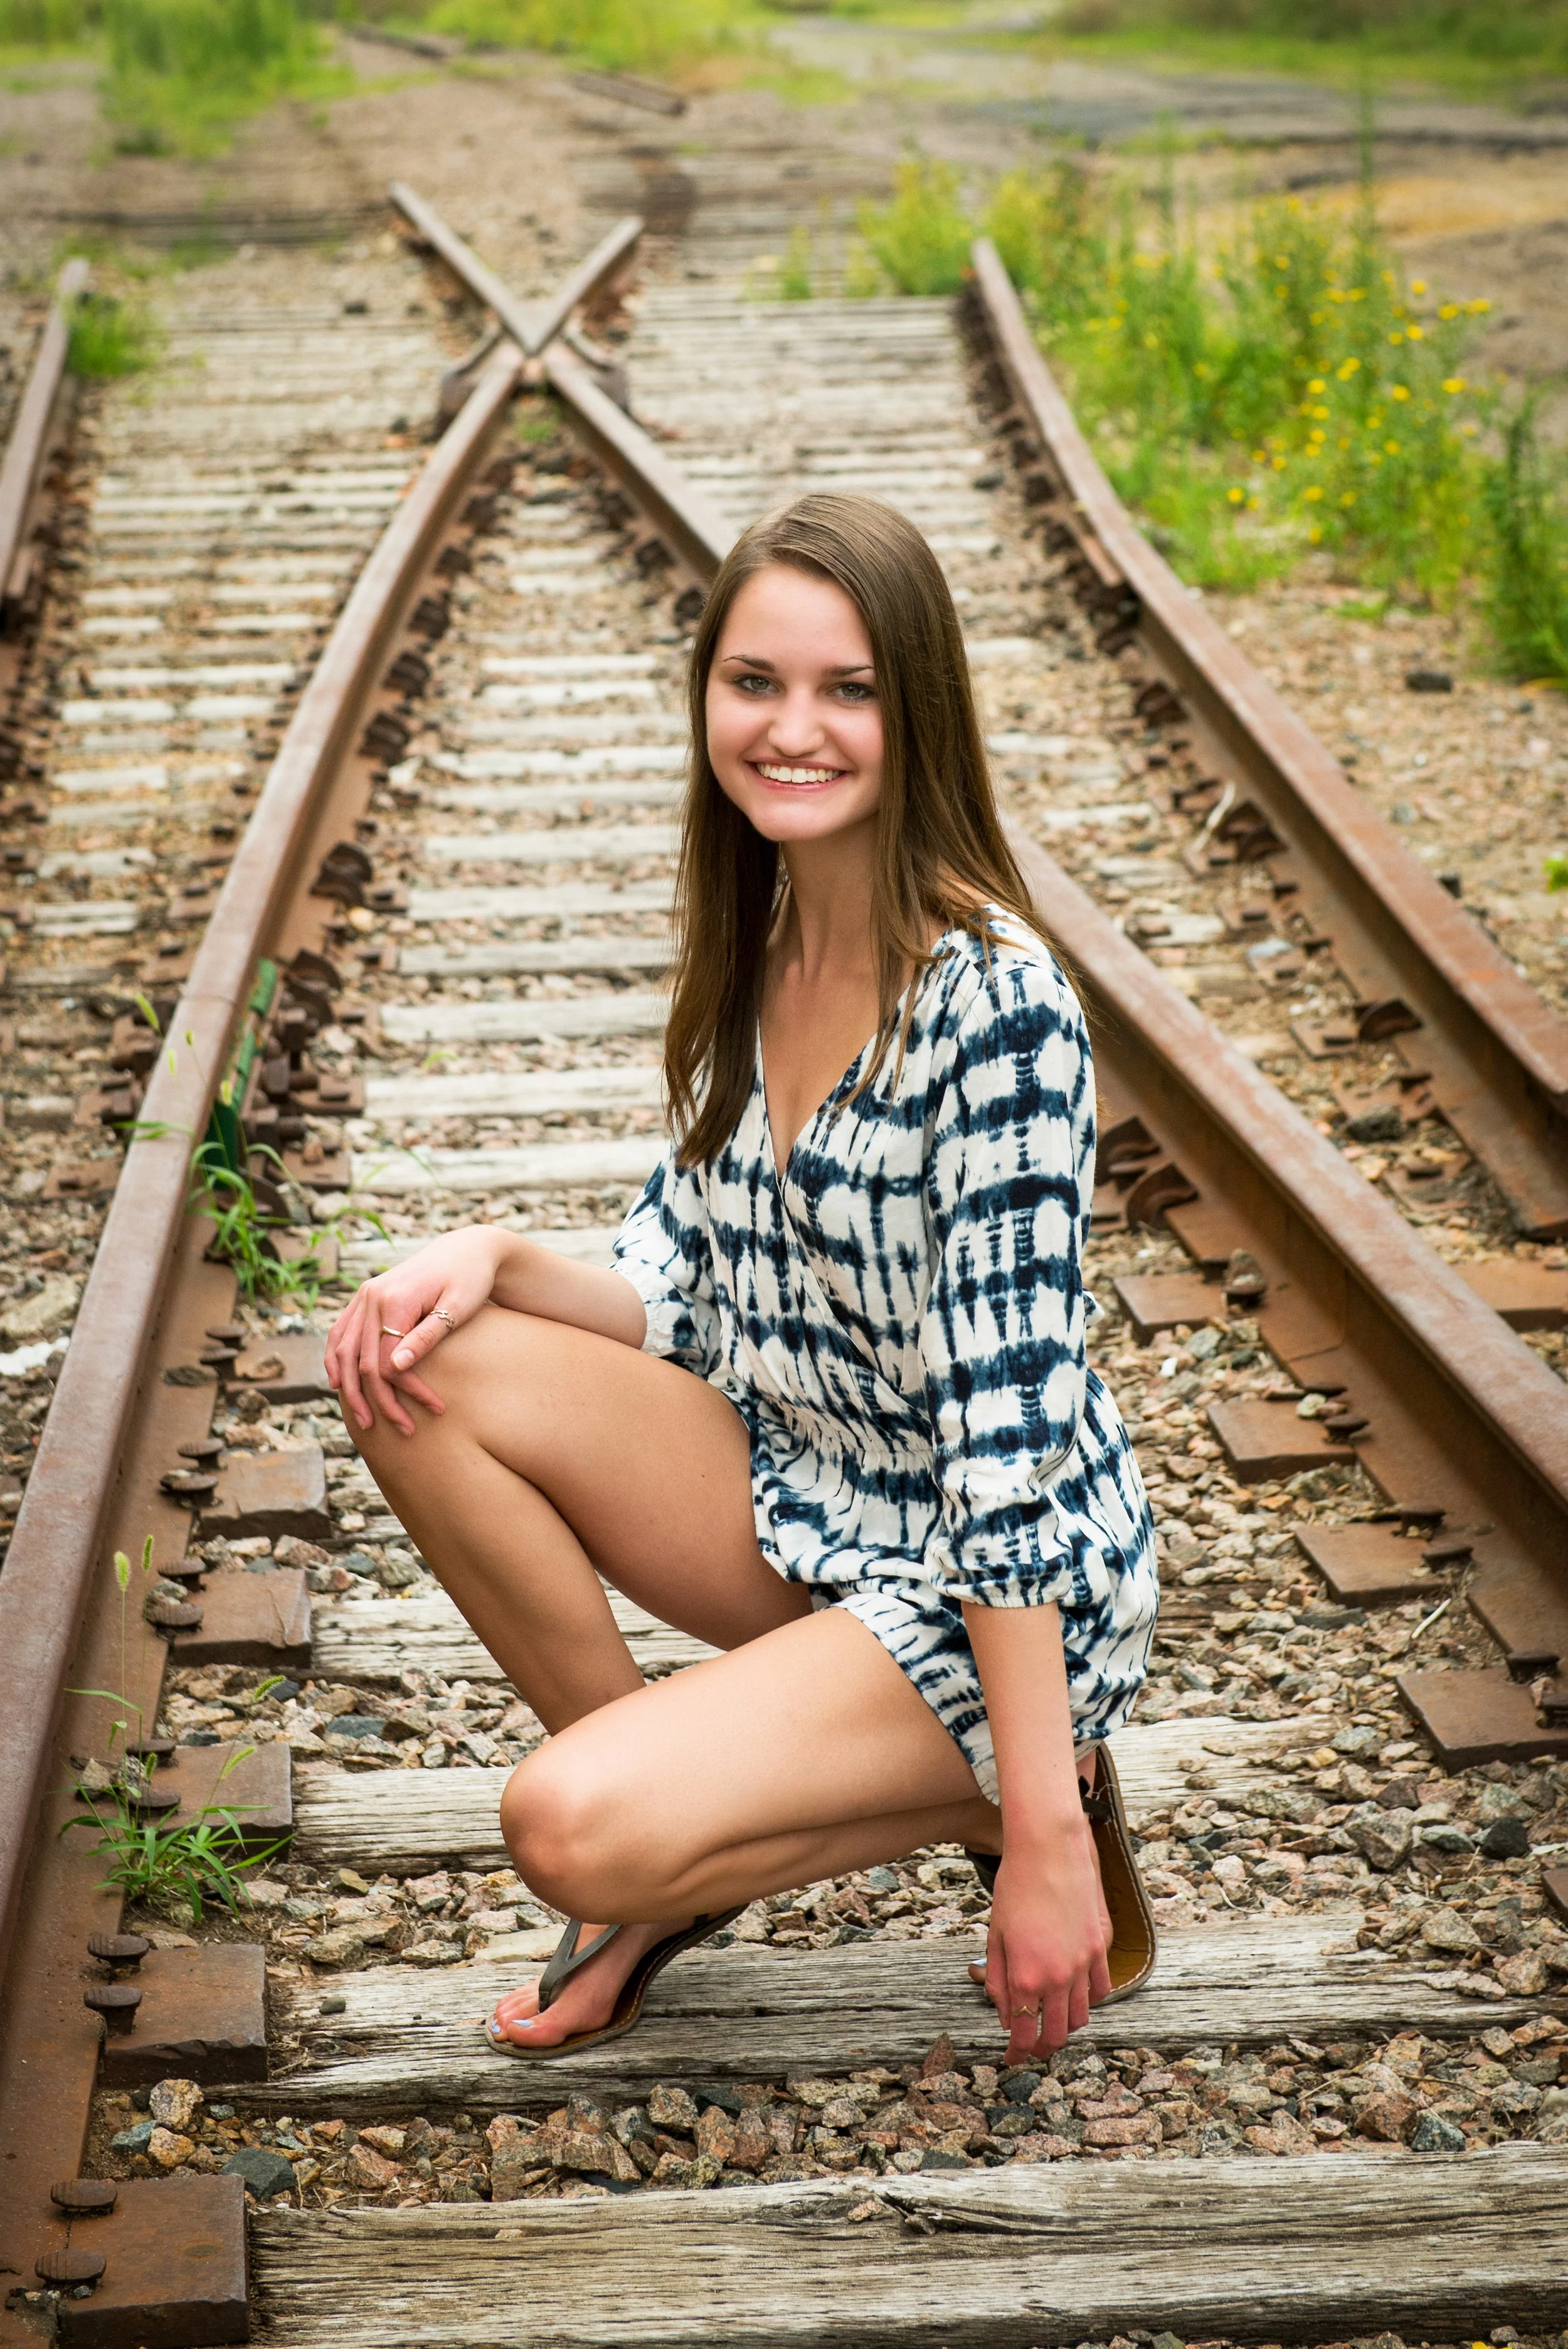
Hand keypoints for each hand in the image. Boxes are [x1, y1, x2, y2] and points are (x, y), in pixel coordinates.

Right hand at [325, 1226, 504, 1436]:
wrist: (467, 1248)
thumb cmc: (470, 1279)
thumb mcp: (457, 1308)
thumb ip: (426, 1336)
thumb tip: (394, 1368)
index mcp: (394, 1299)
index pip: (386, 1360)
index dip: (406, 1391)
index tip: (436, 1409)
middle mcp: (371, 1296)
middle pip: (361, 1361)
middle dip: (379, 1400)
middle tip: (402, 1430)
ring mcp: (364, 1295)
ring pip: (343, 1349)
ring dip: (351, 1388)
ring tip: (366, 1421)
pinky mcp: (365, 1296)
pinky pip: (340, 1331)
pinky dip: (336, 1359)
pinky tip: (340, 1384)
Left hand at [981, 1814, 1112, 2062]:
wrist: (1049, 1850)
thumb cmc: (1015, 1887)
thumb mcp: (995, 1937)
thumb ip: (999, 1980)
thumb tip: (1005, 2014)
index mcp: (1025, 1977)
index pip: (1022, 2033)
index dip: (1016, 2053)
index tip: (1011, 2059)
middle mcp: (1057, 1977)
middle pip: (1056, 2034)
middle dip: (1041, 2047)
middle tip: (1031, 2046)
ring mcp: (1084, 1963)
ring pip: (1081, 2016)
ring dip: (1066, 2025)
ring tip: (1053, 2019)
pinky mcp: (1101, 1947)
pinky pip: (1100, 1988)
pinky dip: (1088, 1999)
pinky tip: (1075, 1992)